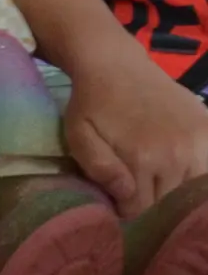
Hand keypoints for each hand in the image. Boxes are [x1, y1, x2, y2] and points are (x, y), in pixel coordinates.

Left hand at [63, 52, 207, 217]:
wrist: (117, 65)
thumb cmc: (92, 103)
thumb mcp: (80, 134)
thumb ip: (99, 168)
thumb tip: (127, 196)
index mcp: (143, 158)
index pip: (142, 208)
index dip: (128, 210)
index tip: (118, 202)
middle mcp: (177, 154)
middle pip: (169, 202)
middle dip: (151, 202)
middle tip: (136, 189)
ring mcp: (198, 143)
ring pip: (192, 191)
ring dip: (174, 191)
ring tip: (155, 177)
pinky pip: (206, 170)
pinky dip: (194, 176)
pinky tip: (176, 169)